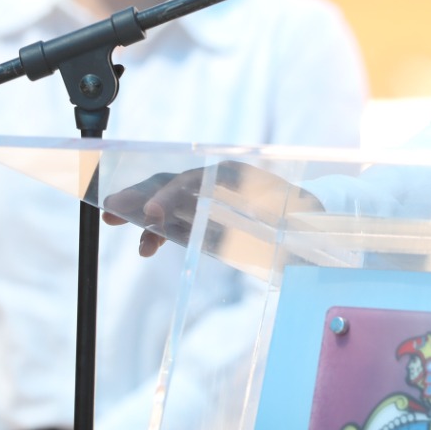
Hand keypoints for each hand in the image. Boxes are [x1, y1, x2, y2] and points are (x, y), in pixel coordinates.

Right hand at [103, 162, 323, 257]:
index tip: (151, 215)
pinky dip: (161, 228)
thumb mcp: (304, 228)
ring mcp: (216, 195)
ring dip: (143, 209)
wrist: (319, 222)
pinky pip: (180, 216)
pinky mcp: (212, 212)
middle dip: (143, 194)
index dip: (173, 194)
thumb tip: (283, 251)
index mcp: (245, 179)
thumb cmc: (310, 223)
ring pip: (172, 197)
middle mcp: (225, 181)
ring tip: (112, 220)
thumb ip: (286, 235)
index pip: (200, 179)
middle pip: (177, 181)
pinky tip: (146, 247)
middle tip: (111, 208)